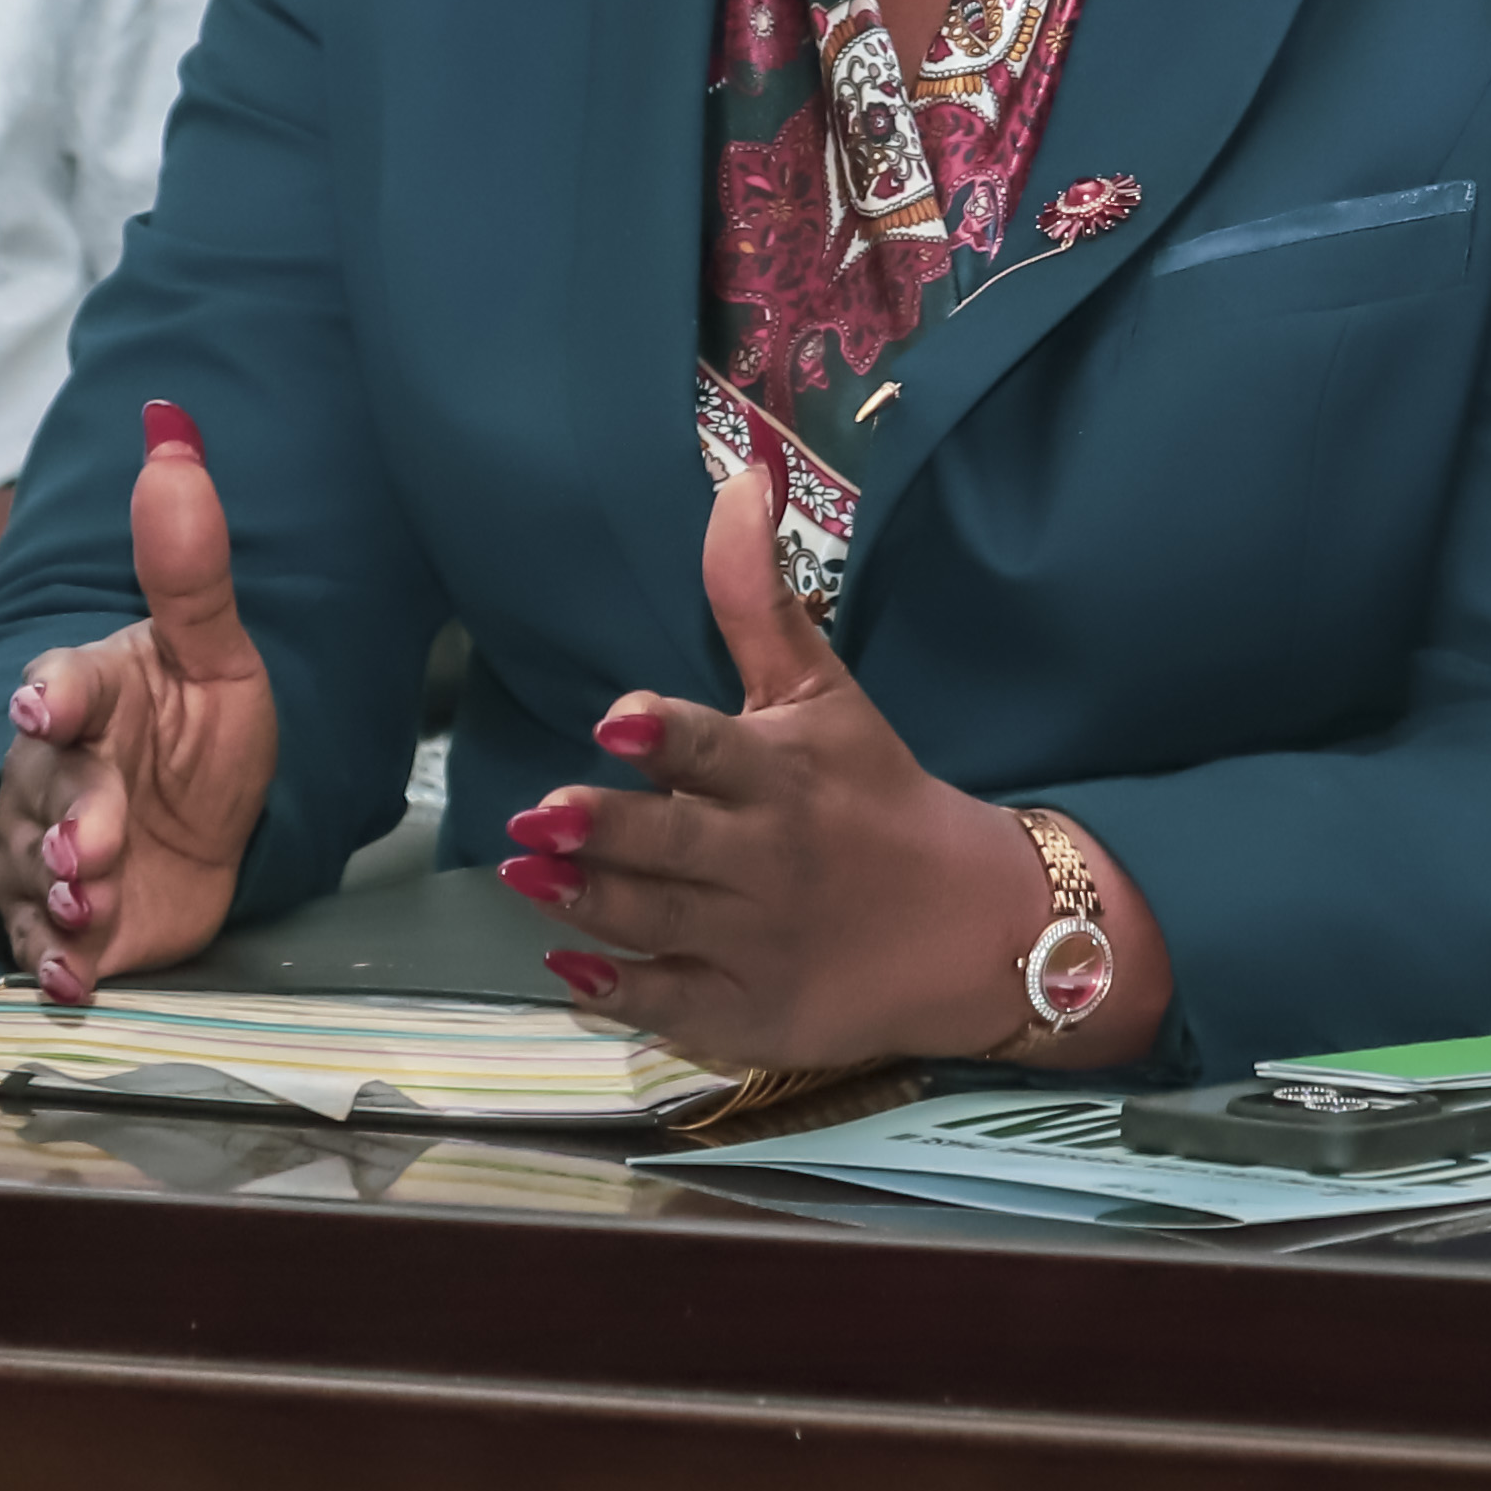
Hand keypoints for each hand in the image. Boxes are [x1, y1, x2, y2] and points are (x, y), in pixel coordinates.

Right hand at [0, 405, 279, 1003]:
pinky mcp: (62, 924)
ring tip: (86, 896)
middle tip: (89, 841)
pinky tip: (72, 979)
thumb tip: (171, 430)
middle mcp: (54, 770)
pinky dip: (56, 966)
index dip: (55, 693)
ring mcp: (49, 850)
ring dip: (59, 888)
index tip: (49, 699)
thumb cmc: (199, 733)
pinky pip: (43, 946)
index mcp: (89, 694)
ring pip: (34, 867)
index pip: (62, 685)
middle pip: (48, 787)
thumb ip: (190, 561)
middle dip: (69, 814)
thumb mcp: (216, 652)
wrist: (209, 835)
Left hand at [502, 458, 1103, 1071]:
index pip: (715, 750)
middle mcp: (767, 859)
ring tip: (521, 876)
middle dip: (604, 831)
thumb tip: (736, 478)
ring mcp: (755, 942)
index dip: (666, 735)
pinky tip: (568, 970)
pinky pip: (667, 1003)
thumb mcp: (824, 694)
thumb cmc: (875, 796)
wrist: (969, 927)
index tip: (616, 719)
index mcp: (784, 774)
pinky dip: (618, 990)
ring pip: (654, 920)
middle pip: (671, 844)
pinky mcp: (747, 1012)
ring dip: (583, 900)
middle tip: (537, 815)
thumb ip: (758, 600)